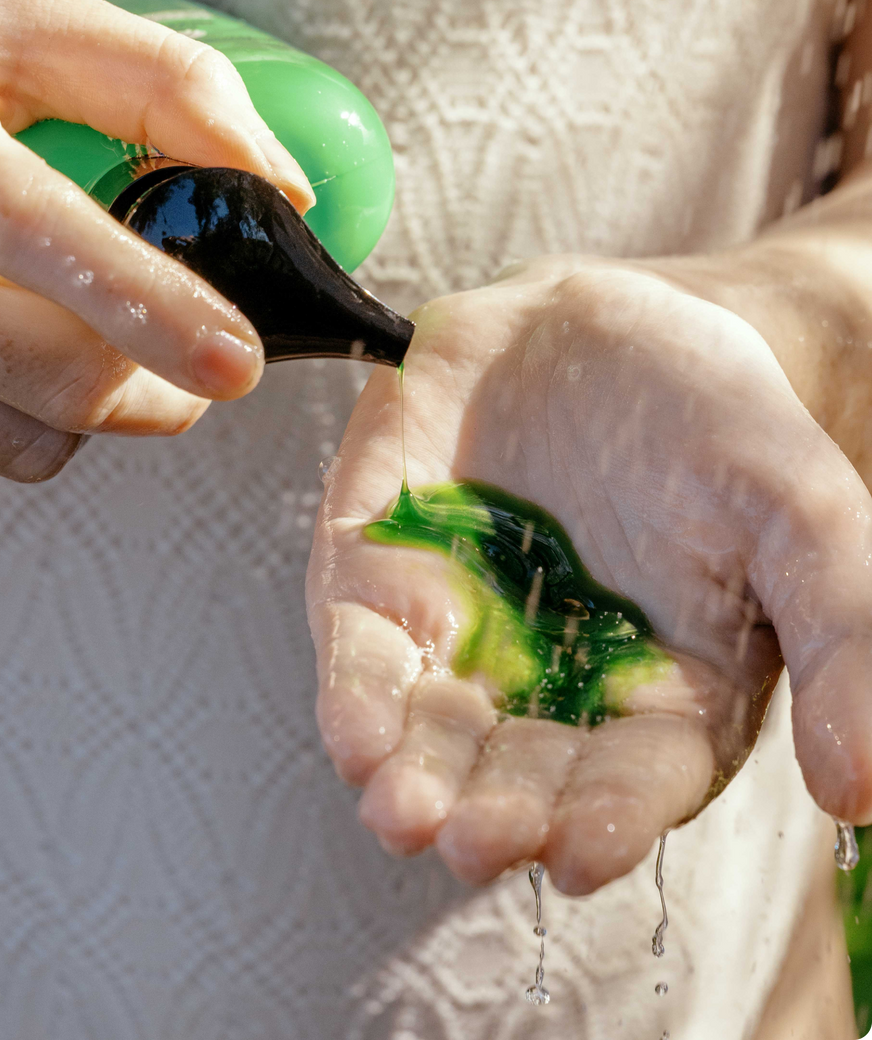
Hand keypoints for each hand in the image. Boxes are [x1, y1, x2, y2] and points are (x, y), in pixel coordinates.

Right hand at [0, 0, 313, 478]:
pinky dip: (7, 419)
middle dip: (161, 388)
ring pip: (16, 442)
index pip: (39, 238)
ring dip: (89, 409)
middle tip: (197, 351)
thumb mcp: (19, 17)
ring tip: (86, 336)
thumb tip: (283, 185)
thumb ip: (165, 86)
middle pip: (49, 381)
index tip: (237, 360)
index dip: (151, 308)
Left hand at [307, 257, 871, 893]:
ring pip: (429, 728)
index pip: (632, 778)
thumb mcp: (800, 514)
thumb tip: (859, 794)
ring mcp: (464, 629)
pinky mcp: (391, 571)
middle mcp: (552, 682)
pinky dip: (356, 690)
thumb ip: (843, 637)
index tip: (587, 852)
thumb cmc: (721, 428)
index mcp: (659, 693)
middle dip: (494, 811)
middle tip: (477, 840)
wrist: (621, 322)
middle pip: (517, 772)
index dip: (610, 818)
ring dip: (410, 777)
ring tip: (401, 811)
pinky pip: (364, 644)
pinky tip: (354, 734)